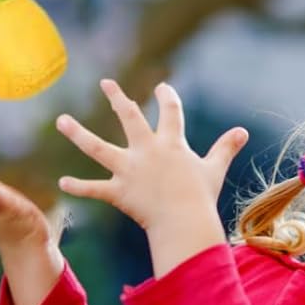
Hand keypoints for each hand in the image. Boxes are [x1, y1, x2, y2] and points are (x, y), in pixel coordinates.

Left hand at [55, 79, 246, 250]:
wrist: (185, 221)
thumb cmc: (201, 197)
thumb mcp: (214, 169)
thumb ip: (225, 148)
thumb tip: (243, 131)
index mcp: (171, 144)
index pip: (170, 112)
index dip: (167, 98)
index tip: (162, 87)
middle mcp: (146, 151)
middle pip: (129, 117)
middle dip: (117, 98)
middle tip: (105, 83)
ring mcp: (129, 170)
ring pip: (98, 148)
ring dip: (78, 133)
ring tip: (61, 120)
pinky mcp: (118, 191)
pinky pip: (94, 189)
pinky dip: (79, 187)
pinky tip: (63, 181)